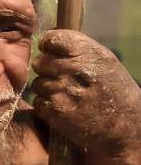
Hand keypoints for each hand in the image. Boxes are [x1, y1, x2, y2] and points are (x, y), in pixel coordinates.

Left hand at [32, 29, 140, 157]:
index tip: (50, 51)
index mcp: (90, 53)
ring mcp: (64, 90)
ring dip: (48, 89)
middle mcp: (76, 68)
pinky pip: (38, 102)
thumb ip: (78, 49)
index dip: (48, 45)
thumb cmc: (114, 91)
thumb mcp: (105, 62)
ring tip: (68, 96)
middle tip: (63, 80)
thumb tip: (48, 39)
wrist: (126, 126)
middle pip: (40, 62)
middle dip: (47, 70)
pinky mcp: (56, 111)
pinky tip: (65, 107)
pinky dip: (47, 106)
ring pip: (37, 83)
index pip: (52, 39)